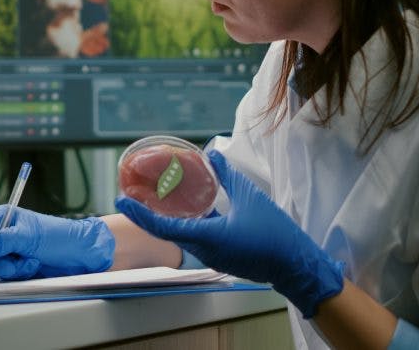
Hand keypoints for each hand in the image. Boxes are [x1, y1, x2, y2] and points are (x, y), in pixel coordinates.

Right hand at [0, 206, 113, 279]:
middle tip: (8, 264)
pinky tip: (32, 265)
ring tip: (29, 261)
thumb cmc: (59, 236)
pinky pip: (6, 275)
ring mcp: (9, 251)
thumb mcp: (30, 235)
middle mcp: (2, 233)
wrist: (80, 254)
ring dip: (10, 267)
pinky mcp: (16, 266)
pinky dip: (18, 272)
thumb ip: (4, 239)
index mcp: (2, 217)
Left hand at [115, 150, 343, 317]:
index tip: (121, 201)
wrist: (296, 265)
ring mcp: (213, 256)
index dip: (140, 214)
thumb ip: (228, 175)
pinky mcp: (222, 256)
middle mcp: (204, 250)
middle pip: (168, 232)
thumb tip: (213, 153)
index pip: (163, 227)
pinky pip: (196, 239)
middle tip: (133, 195)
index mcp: (207, 238)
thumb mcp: (251, 197)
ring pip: (182, 236)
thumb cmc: (275, 234)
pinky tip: (188, 208)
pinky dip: (186, 223)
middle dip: (148, 214)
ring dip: (166, 219)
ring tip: (154, 197)